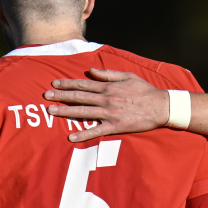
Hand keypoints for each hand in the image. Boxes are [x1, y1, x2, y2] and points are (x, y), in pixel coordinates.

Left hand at [44, 69, 169, 141]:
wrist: (161, 107)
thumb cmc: (145, 91)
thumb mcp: (127, 76)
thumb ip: (108, 74)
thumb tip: (91, 71)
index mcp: (109, 87)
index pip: (84, 84)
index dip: (68, 84)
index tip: (54, 84)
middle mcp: (107, 99)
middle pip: (79, 97)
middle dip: (61, 96)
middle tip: (46, 96)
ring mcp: (110, 113)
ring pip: (84, 112)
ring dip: (66, 112)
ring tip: (51, 111)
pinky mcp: (115, 126)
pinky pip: (96, 131)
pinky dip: (83, 134)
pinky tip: (71, 136)